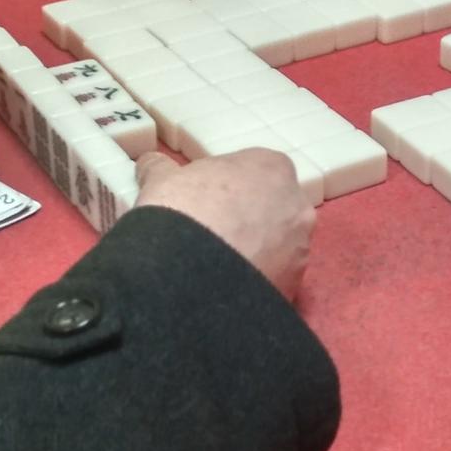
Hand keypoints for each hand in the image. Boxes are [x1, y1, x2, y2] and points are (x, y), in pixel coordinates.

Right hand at [134, 149, 312, 300]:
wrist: (188, 276)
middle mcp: (296, 204)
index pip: (256, 171)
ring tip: (220, 266)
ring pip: (278, 246)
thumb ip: (160, 168)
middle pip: (273, 208)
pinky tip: (229, 287)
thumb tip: (150, 164)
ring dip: (256, 252)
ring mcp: (300, 247)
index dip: (230, 187)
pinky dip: (256, 281)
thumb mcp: (163, 180)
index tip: (209, 201)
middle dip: (250, 219)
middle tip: (215, 233)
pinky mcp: (294, 285)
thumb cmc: (182, 210)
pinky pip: (274, 278)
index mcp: (272, 167)